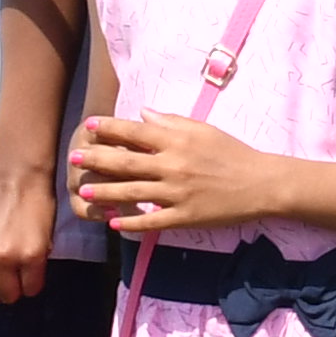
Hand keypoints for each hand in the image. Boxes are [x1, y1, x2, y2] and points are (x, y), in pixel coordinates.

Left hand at [68, 111, 296, 237]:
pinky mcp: (184, 217)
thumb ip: (171, 121)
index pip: (135, 132)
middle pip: (126, 162)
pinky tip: (114, 224)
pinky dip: (131, 223)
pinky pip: (152, 222)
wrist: (261, 183)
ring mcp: (177, 194)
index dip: (109, 128)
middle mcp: (172, 166)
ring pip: (132, 193)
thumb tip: (142, 112)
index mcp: (177, 141)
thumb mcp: (203, 129)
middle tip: (74, 157)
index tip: (89, 126)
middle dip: (96, 159)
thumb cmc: (232, 153)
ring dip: (105, 192)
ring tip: (83, 191)